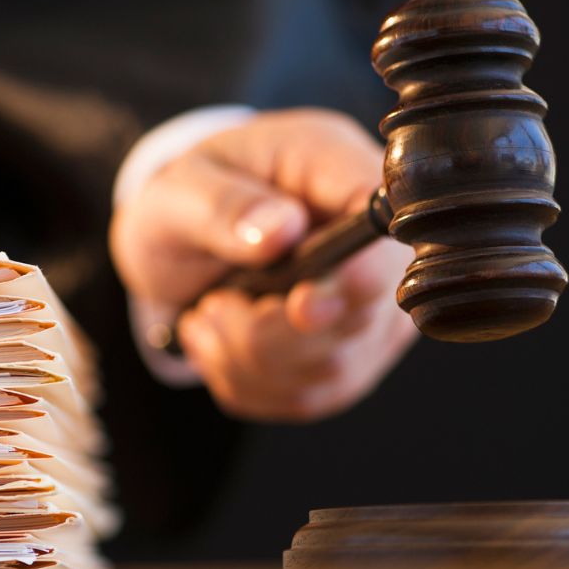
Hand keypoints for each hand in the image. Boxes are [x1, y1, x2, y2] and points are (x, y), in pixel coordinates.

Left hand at [110, 108, 417, 421]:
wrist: (180, 241)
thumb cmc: (192, 199)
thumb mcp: (182, 188)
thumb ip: (224, 206)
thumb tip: (280, 229)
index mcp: (341, 171)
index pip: (387, 228)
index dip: (357, 276)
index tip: (302, 303)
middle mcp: (375, 245)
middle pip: (362, 316)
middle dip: (270, 328)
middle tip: (215, 302)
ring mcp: (372, 309)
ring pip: (333, 370)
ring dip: (249, 359)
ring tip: (211, 314)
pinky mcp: (350, 358)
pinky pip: (306, 398)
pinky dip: (247, 382)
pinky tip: (221, 343)